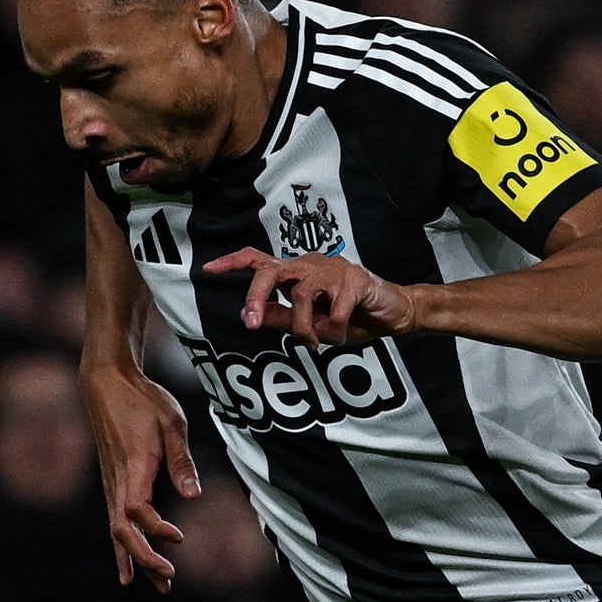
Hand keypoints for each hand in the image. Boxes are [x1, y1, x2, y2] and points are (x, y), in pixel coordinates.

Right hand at [81, 363, 199, 590]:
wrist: (106, 383)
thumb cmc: (142, 399)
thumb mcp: (172, 422)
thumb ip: (181, 460)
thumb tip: (193, 496)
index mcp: (134, 466)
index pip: (137, 509)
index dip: (156, 529)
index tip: (179, 539)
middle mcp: (117, 480)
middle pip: (123, 531)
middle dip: (145, 559)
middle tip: (169, 581)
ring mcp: (110, 484)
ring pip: (118, 531)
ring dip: (137, 559)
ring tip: (159, 585)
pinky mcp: (111, 483)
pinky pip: (115, 522)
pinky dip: (123, 548)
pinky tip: (129, 569)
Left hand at [204, 247, 418, 345]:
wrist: (393, 313)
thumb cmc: (351, 316)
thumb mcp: (312, 325)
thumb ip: (282, 318)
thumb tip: (251, 316)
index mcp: (296, 274)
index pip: (258, 260)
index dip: (232, 263)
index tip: (208, 270)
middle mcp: (309, 265)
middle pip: (270, 271)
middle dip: (257, 297)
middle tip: (253, 325)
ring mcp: (331, 268)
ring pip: (302, 297)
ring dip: (306, 328)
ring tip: (318, 341)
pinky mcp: (353, 279)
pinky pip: (334, 312)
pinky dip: (336, 331)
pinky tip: (343, 334)